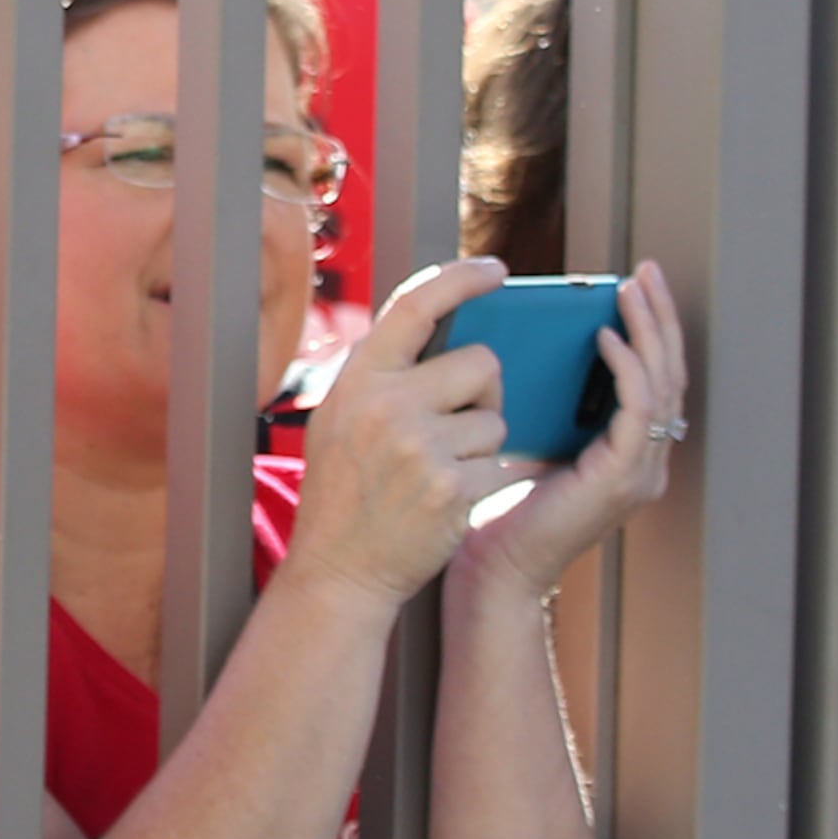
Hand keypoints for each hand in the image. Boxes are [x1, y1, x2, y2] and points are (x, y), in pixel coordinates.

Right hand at [279, 257, 514, 610]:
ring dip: (482, 445)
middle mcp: (386, 405)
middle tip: (453, 426)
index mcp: (358, 380)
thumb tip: (440, 332)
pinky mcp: (451, 487)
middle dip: (483, 392)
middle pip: (481, 362)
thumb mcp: (341, 420)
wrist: (338, 569)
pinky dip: (483, 482)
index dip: (460, 278)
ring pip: (496, 419)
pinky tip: (446, 501)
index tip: (494, 270)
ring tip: (437, 473)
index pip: (415, 305)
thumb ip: (384, 376)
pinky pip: (499, 463)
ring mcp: (419, 447)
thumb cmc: (344, 493)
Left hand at [454, 261, 688, 603]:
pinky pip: (638, 412)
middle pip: (668, 372)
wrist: (491, 568)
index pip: (653, 377)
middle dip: (659, 317)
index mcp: (626, 451)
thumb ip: (540, 402)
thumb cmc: (495, 507)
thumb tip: (523, 345)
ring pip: (661, 384)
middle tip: (646, 271)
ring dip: (649, 332)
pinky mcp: (622, 479)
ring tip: (631, 291)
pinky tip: (608, 338)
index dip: (650, 329)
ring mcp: (640, 471)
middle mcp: (645, 460)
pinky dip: (626, 370)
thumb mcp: (523, 440)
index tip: (635, 283)